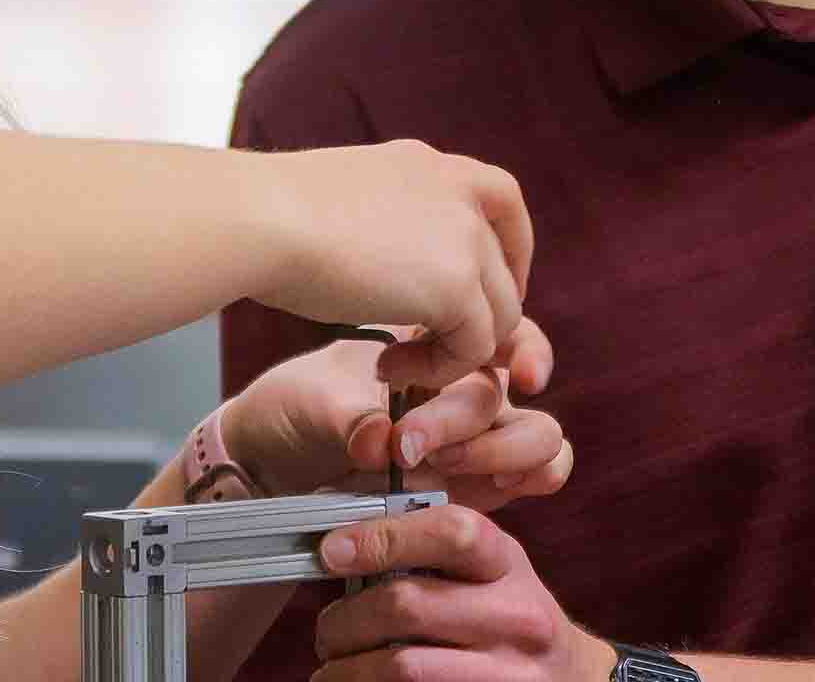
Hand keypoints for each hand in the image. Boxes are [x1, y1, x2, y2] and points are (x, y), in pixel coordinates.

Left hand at [223, 319, 570, 506]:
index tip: (519, 377)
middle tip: (409, 443)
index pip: (505, 327)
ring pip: (540, 434)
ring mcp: (478, 434)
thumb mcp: (310, 402)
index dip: (526, 349)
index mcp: (434, 340)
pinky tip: (493, 487)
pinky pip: (536, 475)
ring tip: (444, 466)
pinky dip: (532, 478)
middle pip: (509, 390)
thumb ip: (350, 420)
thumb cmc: (294, 413)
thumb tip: (381, 446)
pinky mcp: (480, 482)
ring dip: (502, 450)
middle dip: (466, 417)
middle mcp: (465, 383)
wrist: (274, 466)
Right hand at [249, 141, 533, 389]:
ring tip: (393, 364)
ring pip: (500, 316)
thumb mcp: (349, 196)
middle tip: (426, 346)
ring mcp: (466, 237)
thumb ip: (388, 218)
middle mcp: (460, 191)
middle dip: (478, 316)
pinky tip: (385, 367)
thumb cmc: (275, 214)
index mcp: (432, 165)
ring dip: (452, 351)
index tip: (476, 290)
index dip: (505, 253)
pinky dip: (436, 371)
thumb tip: (390, 252)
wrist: (262, 220)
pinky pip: (474, 349)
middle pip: (505, 270)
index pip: (504, 202)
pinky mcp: (457, 286)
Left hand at [310, 504, 611, 681]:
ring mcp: (506, 672)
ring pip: (402, 667)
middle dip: (346, 619)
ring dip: (347, 668)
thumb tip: (343, 544)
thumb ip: (432, 550)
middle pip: (408, 605)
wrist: (568, 678)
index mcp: (507, 565)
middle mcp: (515, 617)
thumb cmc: (508, 615)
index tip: (332, 551)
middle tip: (327, 632)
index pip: (451, 532)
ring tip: (334, 666)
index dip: (382, 537)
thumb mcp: (490, 570)